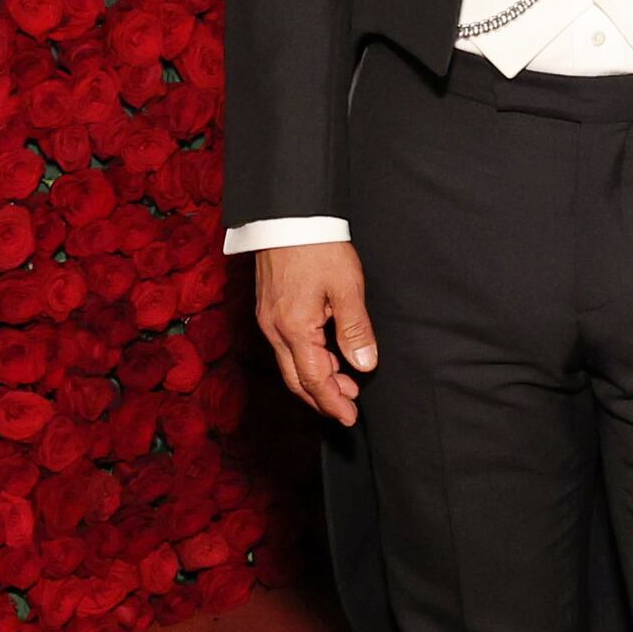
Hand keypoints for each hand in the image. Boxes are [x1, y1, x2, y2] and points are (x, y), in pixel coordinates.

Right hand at [254, 241, 376, 424]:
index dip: (332, 401)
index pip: (314, 379)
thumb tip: (364, 364)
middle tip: (347, 406)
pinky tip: (326, 353)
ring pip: (289, 363)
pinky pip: (285, 345)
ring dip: (316, 377)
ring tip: (344, 381)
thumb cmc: (317, 247)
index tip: (349, 416)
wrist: (287, 215)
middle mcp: (274, 329)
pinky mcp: (268, 307)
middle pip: (296, 378)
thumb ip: (355, 329)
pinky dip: (306, 358)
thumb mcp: (346, 287)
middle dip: (322, 397)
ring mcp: (268, 319)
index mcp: (294, 329)